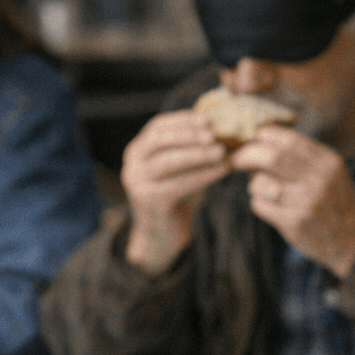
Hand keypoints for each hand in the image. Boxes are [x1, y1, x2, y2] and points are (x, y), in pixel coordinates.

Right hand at [120, 110, 229, 275]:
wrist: (162, 235)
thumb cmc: (177, 196)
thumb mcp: (181, 167)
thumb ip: (191, 147)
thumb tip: (221, 126)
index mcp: (137, 150)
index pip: (157, 126)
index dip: (182, 120)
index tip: (207, 119)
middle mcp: (132, 164)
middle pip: (160, 141)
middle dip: (188, 134)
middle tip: (214, 134)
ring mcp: (138, 183)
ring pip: (168, 161)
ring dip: (197, 154)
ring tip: (221, 151)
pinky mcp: (150, 202)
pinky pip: (179, 184)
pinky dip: (203, 175)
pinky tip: (222, 170)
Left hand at [230, 127, 354, 277]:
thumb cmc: (336, 200)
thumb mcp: (330, 170)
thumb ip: (302, 154)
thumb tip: (259, 139)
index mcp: (326, 161)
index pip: (287, 139)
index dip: (261, 135)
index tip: (250, 139)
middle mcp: (317, 179)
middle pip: (269, 157)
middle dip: (245, 155)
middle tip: (236, 160)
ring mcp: (305, 203)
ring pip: (259, 183)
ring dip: (252, 184)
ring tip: (262, 188)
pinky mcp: (293, 224)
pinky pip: (259, 206)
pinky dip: (258, 203)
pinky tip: (270, 206)